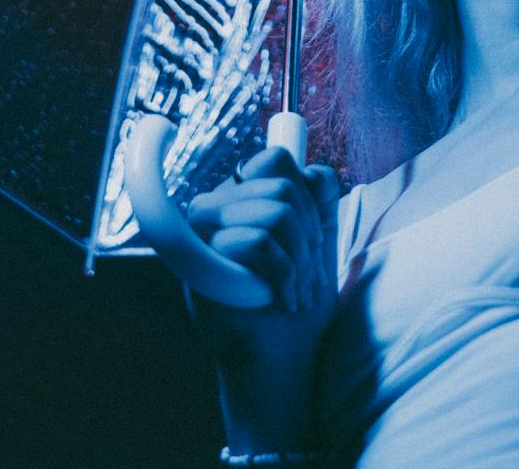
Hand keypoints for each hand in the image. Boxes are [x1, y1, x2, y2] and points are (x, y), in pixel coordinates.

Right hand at [182, 145, 340, 373]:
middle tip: (310, 278)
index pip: (275, 159)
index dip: (307, 194)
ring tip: (299, 291)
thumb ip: (318, 203)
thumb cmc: (297, 304)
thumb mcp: (318, 245)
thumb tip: (315, 171)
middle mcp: (214, 210)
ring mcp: (202, 237)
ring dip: (302, 258)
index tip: (312, 239)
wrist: (282, 359)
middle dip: (311, 236)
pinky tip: (285, 300)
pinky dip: (286, 273)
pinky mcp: (199, 267)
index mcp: (240, 200)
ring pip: (275, 210)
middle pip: (282, 185)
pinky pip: (256, 240)